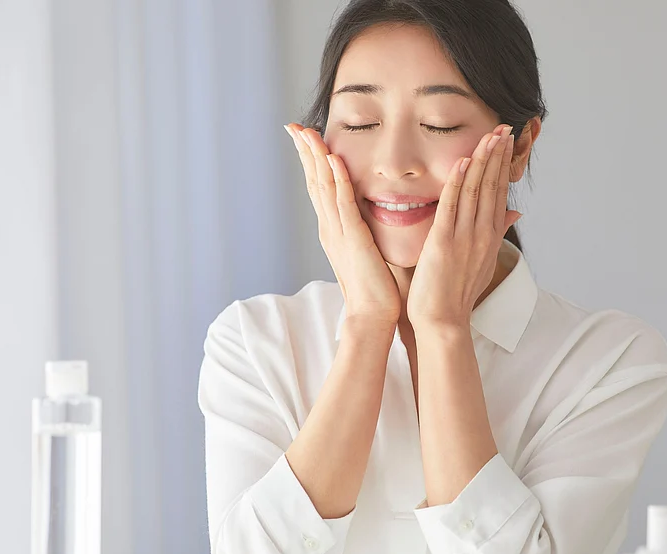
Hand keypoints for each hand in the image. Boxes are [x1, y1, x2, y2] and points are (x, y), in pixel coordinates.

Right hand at [284, 123, 401, 326]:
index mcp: (333, 229)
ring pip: (324, 187)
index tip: (303, 137)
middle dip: (304, 152)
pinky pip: (344, 203)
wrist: (372, 314)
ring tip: (308, 133)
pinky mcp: (353, 238)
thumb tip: (366, 212)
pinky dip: (337, 180)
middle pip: (314, 182)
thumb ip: (361, 229)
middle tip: (293, 126)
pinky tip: (333, 160)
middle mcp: (330, 227)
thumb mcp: (364, 249)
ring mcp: (339, 232)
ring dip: (315, 158)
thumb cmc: (373, 286)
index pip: (319, 187)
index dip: (310, 161)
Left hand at [407, 124, 522, 328]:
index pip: (499, 192)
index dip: (503, 165)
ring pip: (475, 190)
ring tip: (491, 135)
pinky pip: (452, 206)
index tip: (507, 141)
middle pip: (492, 186)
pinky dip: (458, 182)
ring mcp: (464, 237)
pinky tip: (464, 161)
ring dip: (483, 161)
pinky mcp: (444, 242)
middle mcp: (482, 233)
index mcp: (490, 236)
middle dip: (498, 155)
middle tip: (505, 127)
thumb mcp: (484, 261)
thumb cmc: (457, 293)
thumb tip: (515, 213)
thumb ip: (497, 233)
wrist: (443, 320)